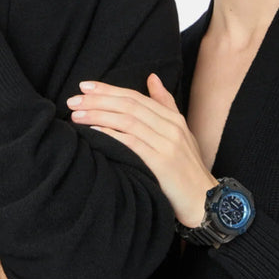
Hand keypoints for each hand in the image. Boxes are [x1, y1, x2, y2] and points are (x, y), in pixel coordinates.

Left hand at [67, 73, 217, 227]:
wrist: (205, 200)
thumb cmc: (187, 169)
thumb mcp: (180, 133)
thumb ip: (165, 105)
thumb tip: (152, 78)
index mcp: (173, 118)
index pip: (135, 96)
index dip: (108, 89)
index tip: (85, 86)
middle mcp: (171, 127)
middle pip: (129, 105)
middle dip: (98, 100)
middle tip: (73, 99)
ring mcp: (167, 144)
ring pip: (128, 121)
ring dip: (99, 115)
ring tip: (77, 115)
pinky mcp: (162, 162)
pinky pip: (132, 143)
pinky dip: (112, 135)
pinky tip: (94, 132)